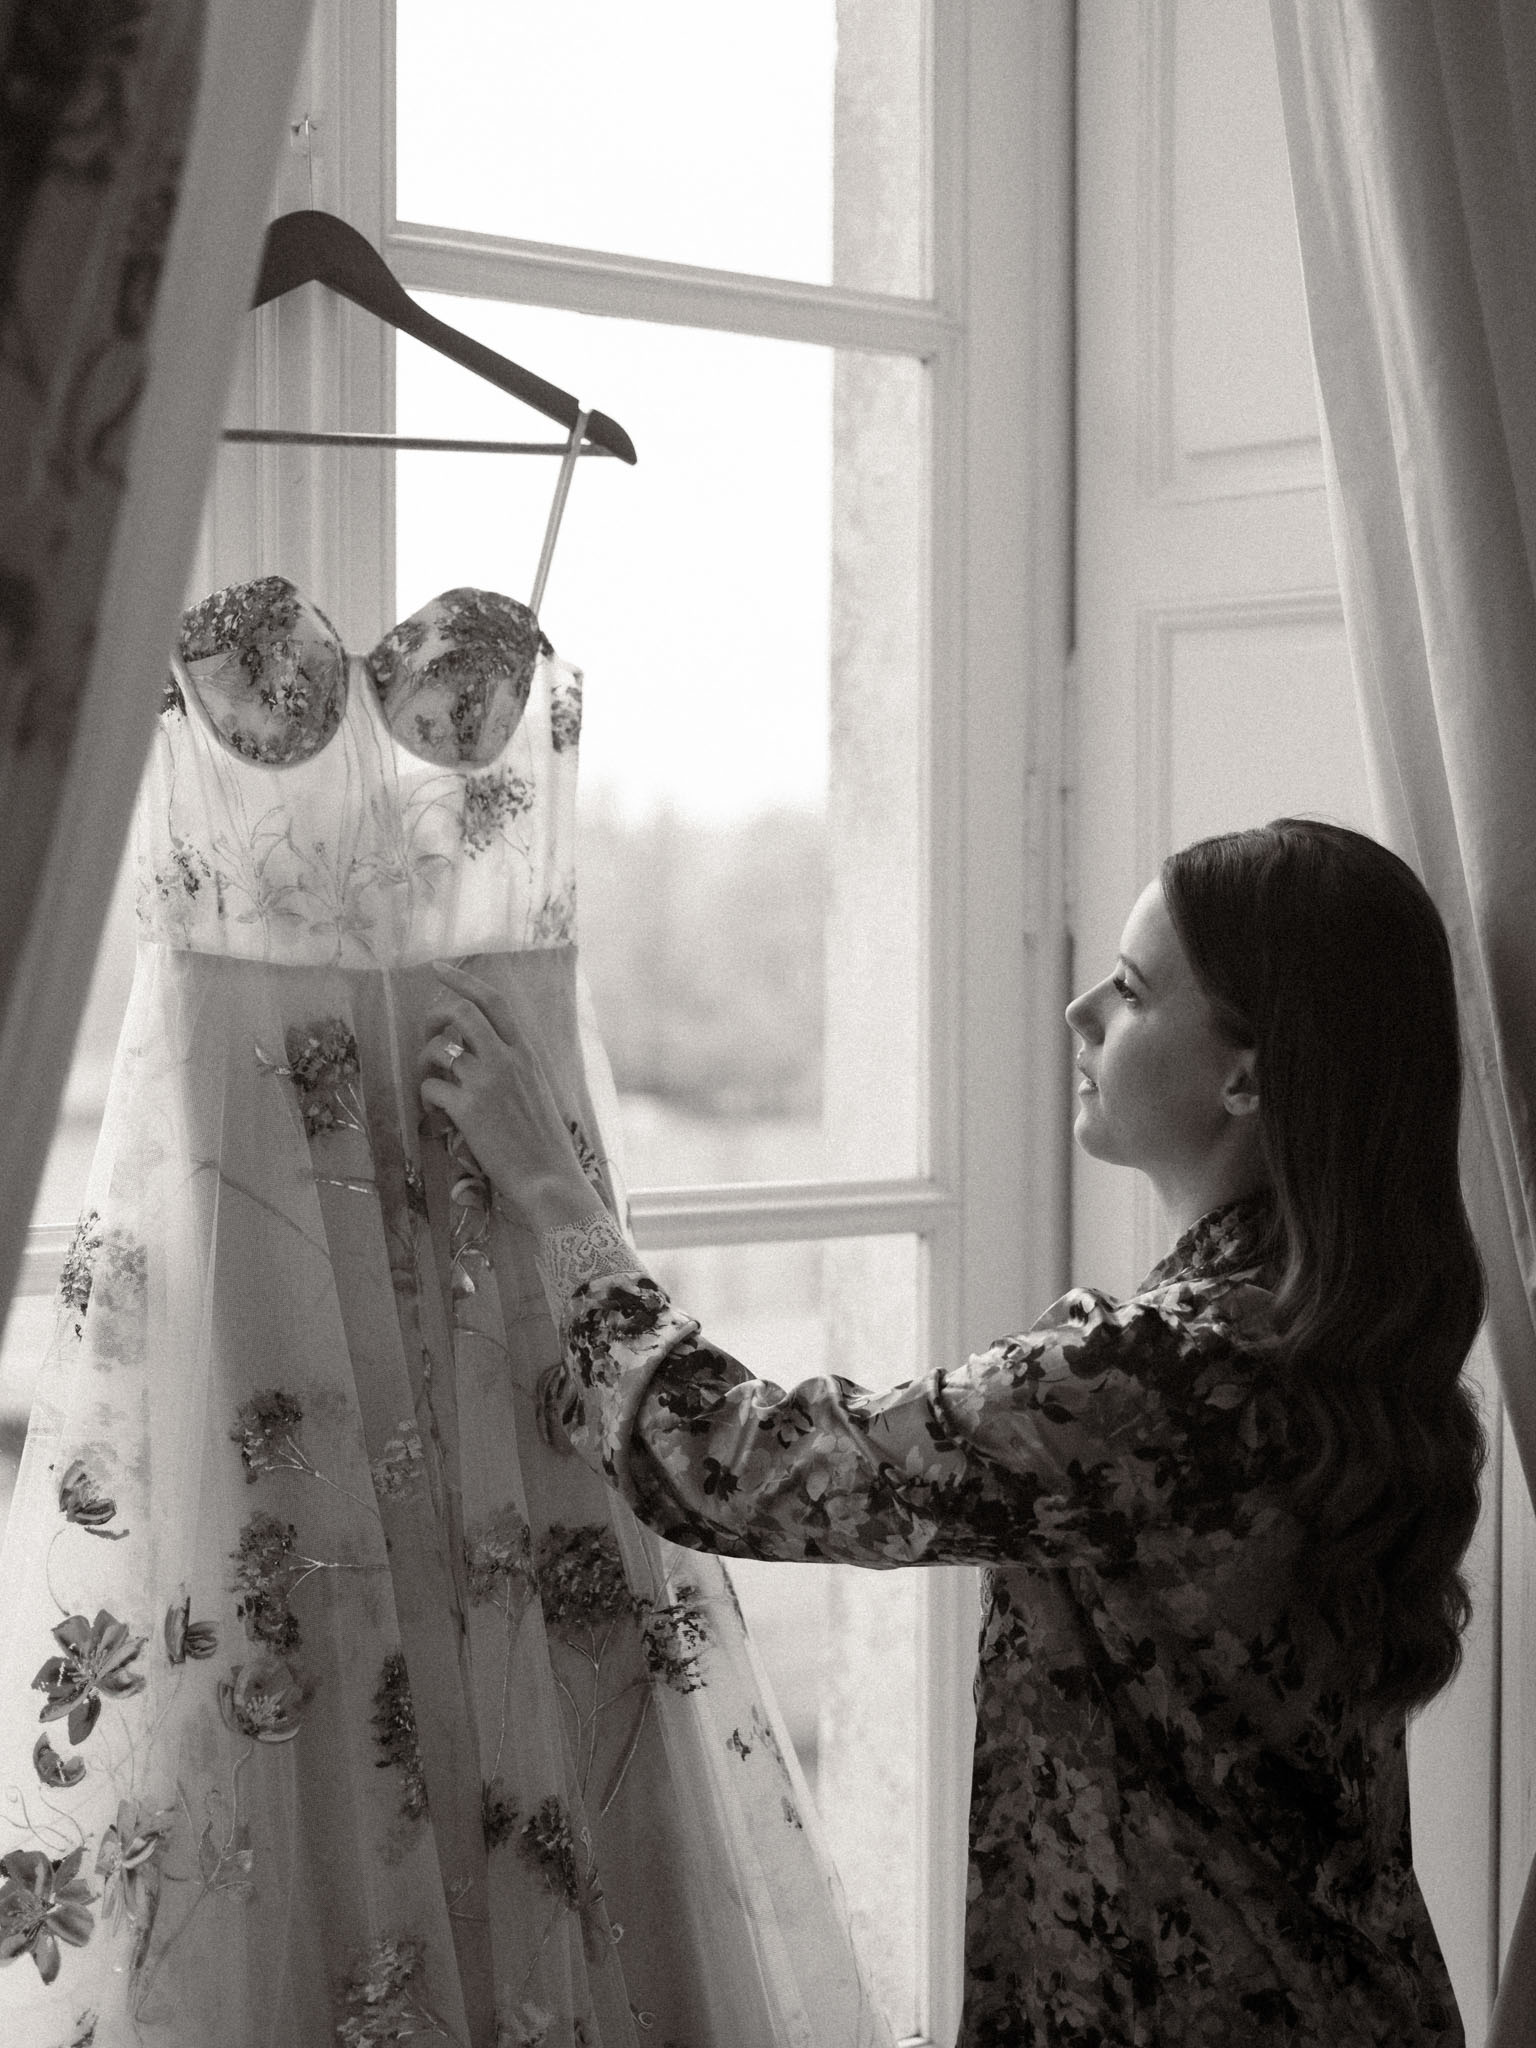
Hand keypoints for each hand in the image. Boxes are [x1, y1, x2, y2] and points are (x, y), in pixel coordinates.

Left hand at [419, 962, 602, 1237]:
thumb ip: (511, 1062)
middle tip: (426, 1030)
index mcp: (526, 1052)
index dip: (463, 980)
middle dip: (433, 1015)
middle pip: (460, 1012)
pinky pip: (430, 1088)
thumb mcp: (536, 1087)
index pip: (493, 1000)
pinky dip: (426, 1097)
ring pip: (438, 1049)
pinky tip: (437, 1112)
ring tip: (431, 1079)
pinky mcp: (467, 1109)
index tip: (439, 968)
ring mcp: (486, 1082)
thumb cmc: (543, 1139)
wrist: (550, 1177)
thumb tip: (476, 1046)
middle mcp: (506, 1059)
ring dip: (425, 1061)